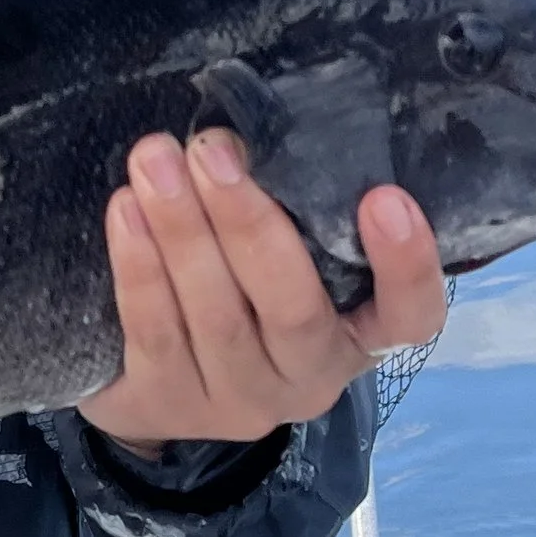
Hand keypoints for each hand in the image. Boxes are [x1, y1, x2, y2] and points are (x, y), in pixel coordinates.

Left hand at [81, 132, 447, 455]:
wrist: (154, 379)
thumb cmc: (238, 288)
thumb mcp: (283, 256)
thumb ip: (291, 210)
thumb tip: (246, 130)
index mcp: (358, 335)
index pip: (410, 317)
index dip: (407, 265)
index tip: (386, 198)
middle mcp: (308, 377)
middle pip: (293, 308)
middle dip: (249, 222)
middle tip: (212, 150)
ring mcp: (241, 400)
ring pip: (217, 317)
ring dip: (183, 231)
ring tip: (155, 161)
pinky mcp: (171, 406)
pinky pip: (156, 332)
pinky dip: (140, 267)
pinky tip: (125, 210)